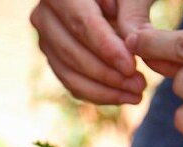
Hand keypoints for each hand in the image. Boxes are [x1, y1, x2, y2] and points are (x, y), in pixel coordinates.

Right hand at [30, 0, 150, 104]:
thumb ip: (134, 15)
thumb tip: (132, 47)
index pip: (81, 24)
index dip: (105, 49)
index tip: (131, 67)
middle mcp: (43, 15)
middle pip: (71, 51)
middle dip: (106, 74)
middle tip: (138, 86)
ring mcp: (44, 38)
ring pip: (68, 71)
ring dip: (102, 88)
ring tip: (135, 94)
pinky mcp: (52, 56)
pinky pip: (69, 80)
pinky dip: (95, 92)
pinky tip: (122, 96)